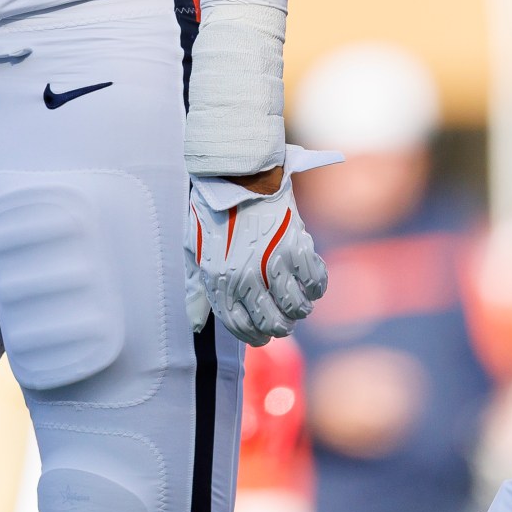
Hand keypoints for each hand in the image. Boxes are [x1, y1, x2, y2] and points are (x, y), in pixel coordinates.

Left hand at [187, 145, 340, 343]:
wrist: (236, 175)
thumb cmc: (213, 213)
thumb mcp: (196, 252)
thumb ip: (198, 291)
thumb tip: (197, 324)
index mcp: (220, 281)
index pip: (242, 327)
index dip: (256, 336)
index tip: (263, 333)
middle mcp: (247, 277)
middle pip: (274, 324)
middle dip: (281, 324)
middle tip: (283, 315)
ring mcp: (273, 262)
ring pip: (298, 307)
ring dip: (300, 306)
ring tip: (297, 297)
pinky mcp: (296, 246)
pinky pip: (315, 282)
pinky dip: (315, 285)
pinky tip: (308, 279)